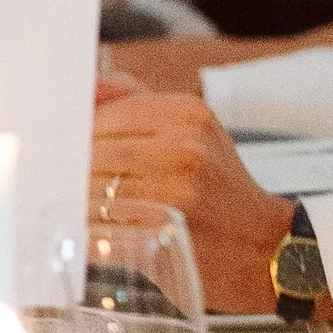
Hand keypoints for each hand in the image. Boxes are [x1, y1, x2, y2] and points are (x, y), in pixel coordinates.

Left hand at [89, 91, 294, 318]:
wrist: (265, 247)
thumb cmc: (220, 190)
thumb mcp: (194, 130)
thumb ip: (138, 101)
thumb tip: (88, 85)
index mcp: (185, 113)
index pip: (101, 116)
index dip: (77, 139)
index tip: (69, 155)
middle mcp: (181, 146)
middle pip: (90, 153)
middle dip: (72, 172)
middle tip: (67, 186)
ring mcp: (171, 190)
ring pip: (89, 189)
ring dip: (74, 203)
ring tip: (78, 210)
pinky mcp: (159, 231)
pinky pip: (97, 227)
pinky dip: (84, 232)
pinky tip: (89, 233)